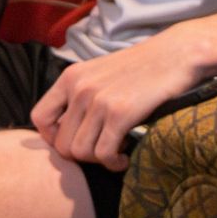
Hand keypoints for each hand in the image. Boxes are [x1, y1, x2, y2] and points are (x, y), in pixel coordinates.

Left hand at [29, 35, 202, 170]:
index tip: (75, 142)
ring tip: (115, 153)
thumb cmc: (142, 69)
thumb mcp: (100, 75)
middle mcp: (79, 87)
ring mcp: (98, 100)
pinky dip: (113, 164)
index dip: (52, 138)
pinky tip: (125, 157)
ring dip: (98, 161)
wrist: (177, 54)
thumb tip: (65, 132)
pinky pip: (103, 154)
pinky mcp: (120, 113)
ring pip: (79, 152)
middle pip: (60, 144)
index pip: (39, 117)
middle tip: (102, 151)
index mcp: (71, 77)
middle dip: (81, 156)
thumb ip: (80, 97)